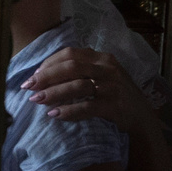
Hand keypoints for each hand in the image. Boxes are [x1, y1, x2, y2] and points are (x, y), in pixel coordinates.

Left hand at [21, 46, 154, 138]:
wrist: (142, 117)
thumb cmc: (115, 95)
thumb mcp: (102, 76)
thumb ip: (80, 71)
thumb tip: (44, 75)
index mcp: (102, 58)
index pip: (70, 54)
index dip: (49, 63)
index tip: (34, 75)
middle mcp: (108, 68)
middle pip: (71, 67)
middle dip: (47, 76)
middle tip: (29, 87)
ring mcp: (113, 86)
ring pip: (77, 86)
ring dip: (54, 93)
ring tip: (37, 100)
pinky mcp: (115, 105)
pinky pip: (87, 107)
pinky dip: (69, 111)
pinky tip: (55, 115)